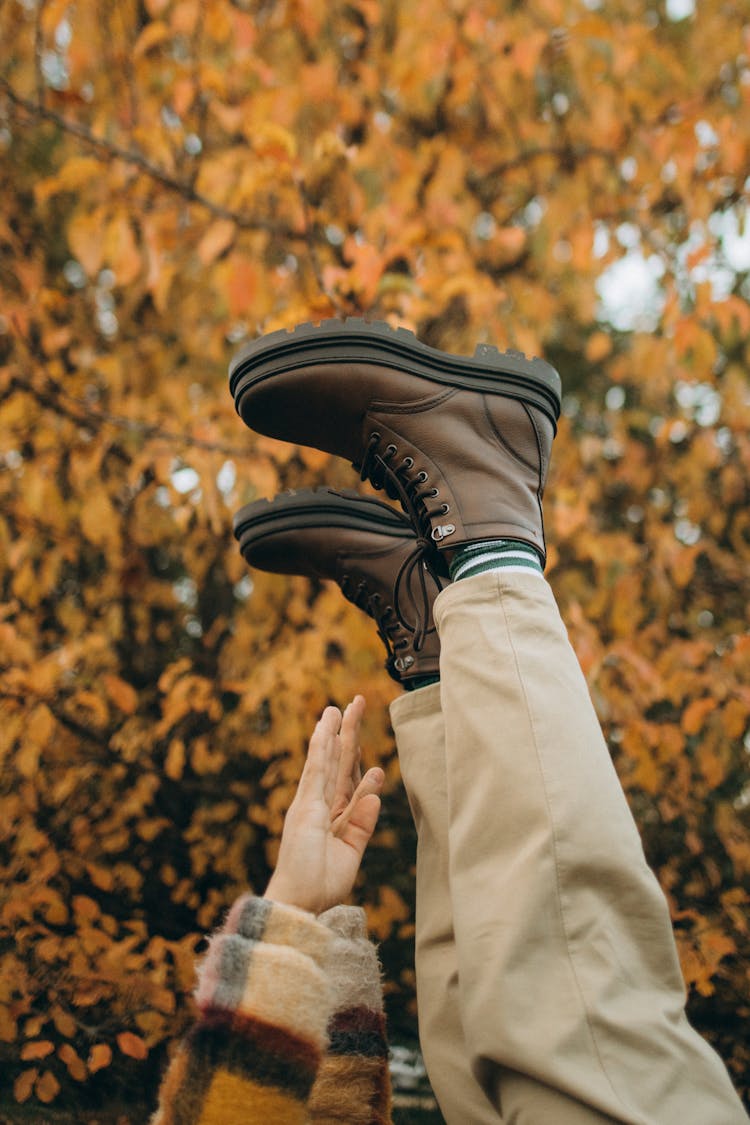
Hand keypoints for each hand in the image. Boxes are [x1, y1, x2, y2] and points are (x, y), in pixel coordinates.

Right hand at [265, 696, 383, 914]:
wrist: (301, 903)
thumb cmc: (321, 884)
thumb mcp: (352, 851)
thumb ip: (363, 822)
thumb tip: (377, 791)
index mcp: (333, 815)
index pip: (348, 776)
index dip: (356, 753)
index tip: (359, 733)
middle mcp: (320, 804)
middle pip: (337, 761)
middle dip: (347, 732)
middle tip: (355, 703)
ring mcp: (310, 803)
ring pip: (323, 760)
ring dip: (331, 732)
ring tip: (337, 707)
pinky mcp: (305, 807)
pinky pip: (315, 771)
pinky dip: (319, 748)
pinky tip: (324, 728)